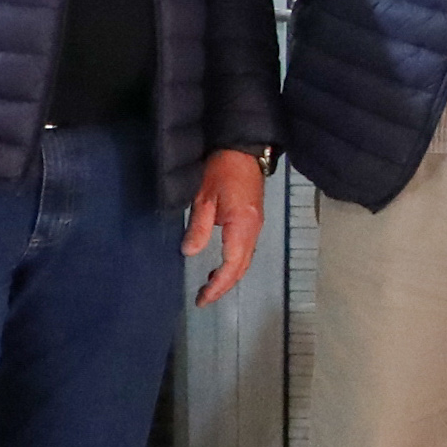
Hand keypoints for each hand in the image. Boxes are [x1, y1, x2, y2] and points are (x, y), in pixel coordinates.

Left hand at [184, 150, 268, 304]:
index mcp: (241, 226)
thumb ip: (198, 227)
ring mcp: (256, 225)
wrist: (243, 148)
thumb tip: (190, 253)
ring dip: (229, 275)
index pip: (232, 265)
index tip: (202, 298)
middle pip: (241, 267)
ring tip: (209, 285)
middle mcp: (253, 230)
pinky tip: (220, 264)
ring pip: (245, 260)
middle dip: (224, 286)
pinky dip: (234, 263)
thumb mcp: (203, 197)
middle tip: (204, 298)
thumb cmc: (221, 169)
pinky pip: (246, 250)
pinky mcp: (254, 220)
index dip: (218, 285)